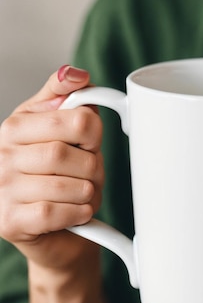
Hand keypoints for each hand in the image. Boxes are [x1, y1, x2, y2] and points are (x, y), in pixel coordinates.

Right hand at [0, 66, 104, 270]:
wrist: (51, 227)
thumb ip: (68, 97)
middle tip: (88, 174)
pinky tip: (76, 211)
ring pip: (66, 185)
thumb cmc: (58, 172)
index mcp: (16, 125)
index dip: (95, 134)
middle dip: (92, 167)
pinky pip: (56, 212)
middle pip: (69, 154)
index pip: (76, 119)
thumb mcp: (60, 128)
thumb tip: (76, 74)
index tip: (90, 143)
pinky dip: (78, 212)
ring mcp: (1, 188)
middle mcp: (1, 154)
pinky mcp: (8, 221)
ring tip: (81, 193)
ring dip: (88, 192)